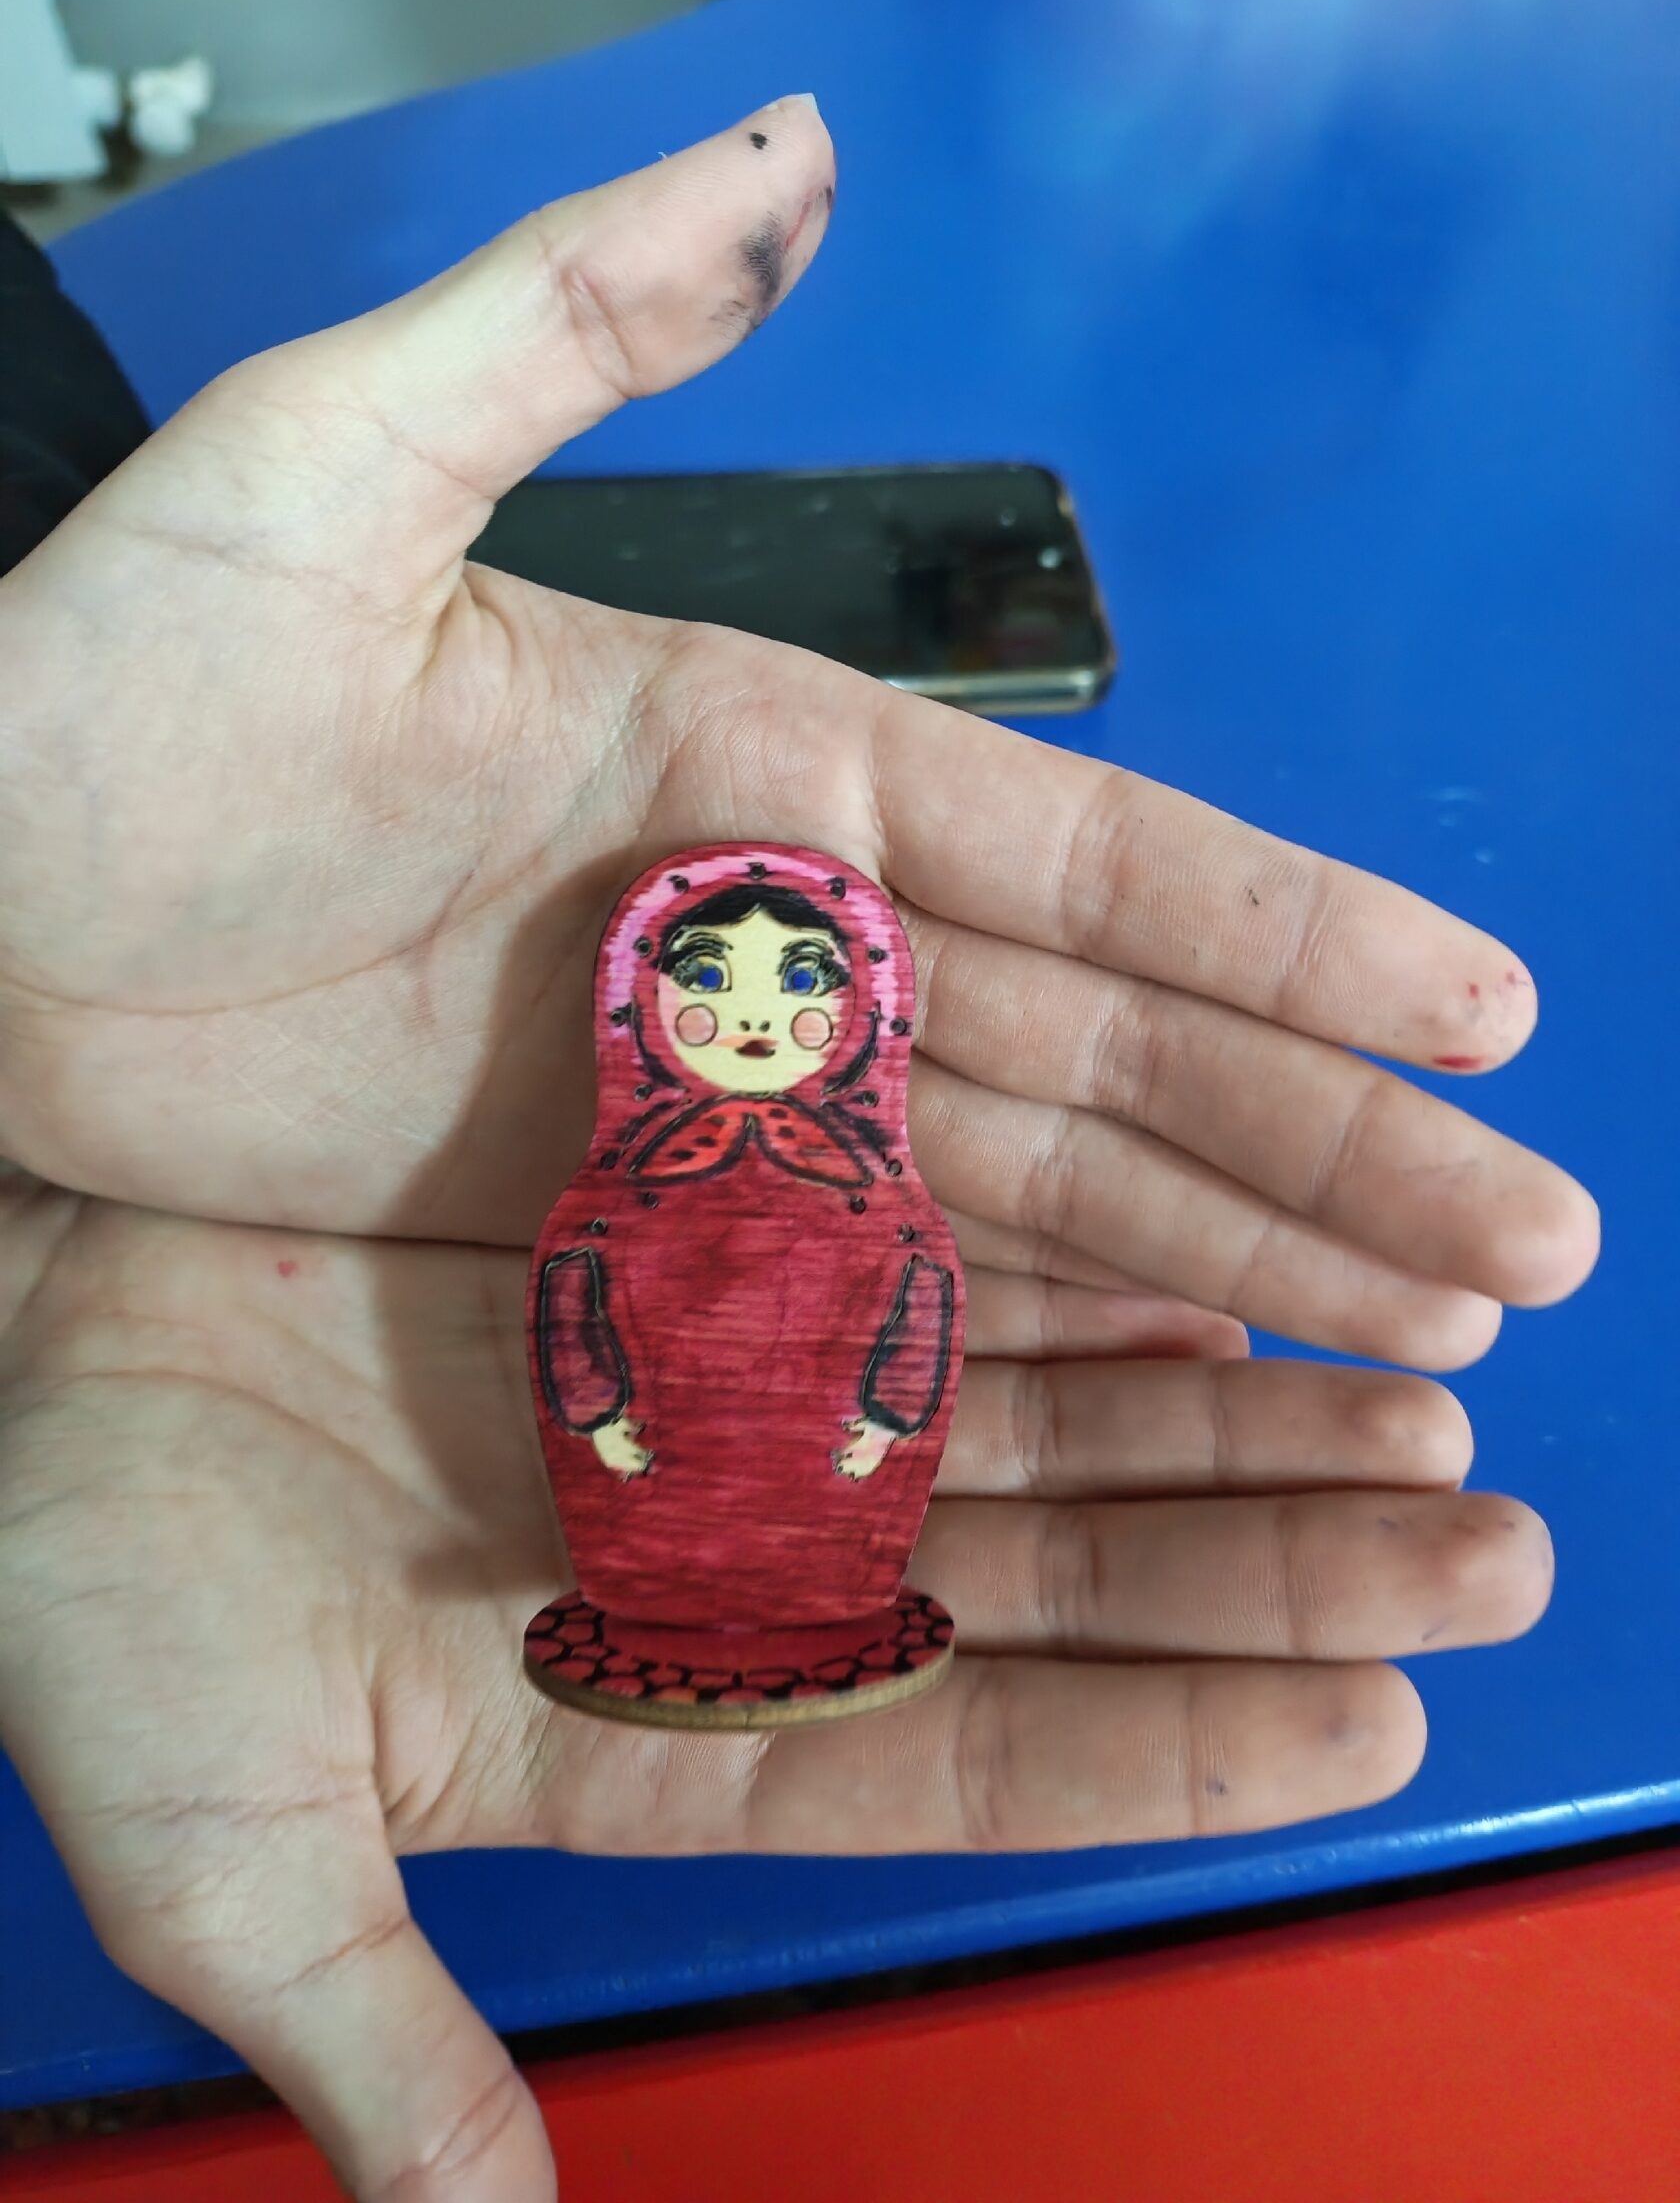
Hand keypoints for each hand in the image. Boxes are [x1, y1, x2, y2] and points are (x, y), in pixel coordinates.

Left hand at [0, 101, 1596, 1370]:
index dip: (1292, 936)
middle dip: (1321, 1151)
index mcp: (759, 761)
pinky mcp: (621, 1230)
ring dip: (1229, 1266)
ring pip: (1024, 1199)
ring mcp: (712, 1105)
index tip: (1482, 1012)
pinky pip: (868, 1297)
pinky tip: (1177, 1394)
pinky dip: (1027, 1348)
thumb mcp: (336, 463)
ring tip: (1417, 1337)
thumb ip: (585, 317)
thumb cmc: (101, 689)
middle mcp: (779, 944)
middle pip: (1108, 1060)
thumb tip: (800, 150)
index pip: (1085, 860)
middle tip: (1522, 1245)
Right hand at [0, 1177, 1551, 2199]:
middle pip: (1066, 1575)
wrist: (2, 1338)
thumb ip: (382, 2052)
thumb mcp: (220, 1843)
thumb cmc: (82, 1575)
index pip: (980, 1751)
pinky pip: (927, 1258)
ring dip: (1233, 1424)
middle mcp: (728, 1553)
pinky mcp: (689, 1241)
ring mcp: (725, 1392)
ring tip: (1418, 1415)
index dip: (1181, 1746)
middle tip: (1484, 1543)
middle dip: (1281, 1567)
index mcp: (656, 1715)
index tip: (1374, 1725)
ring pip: (1040, 1415)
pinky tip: (1222, 1286)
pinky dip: (1083, 1275)